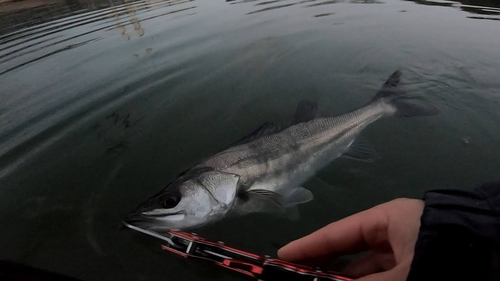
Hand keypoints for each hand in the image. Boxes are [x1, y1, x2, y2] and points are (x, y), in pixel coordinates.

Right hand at [278, 198, 423, 280]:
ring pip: (364, 265)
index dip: (308, 246)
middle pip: (348, 249)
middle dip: (323, 265)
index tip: (282, 256)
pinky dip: (361, 280)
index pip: (338, 232)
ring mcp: (405, 251)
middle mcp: (393, 232)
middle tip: (294, 275)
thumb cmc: (437, 257)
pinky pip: (381, 273)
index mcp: (388, 219)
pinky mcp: (414, 266)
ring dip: (341, 276)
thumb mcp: (398, 274)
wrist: (495, 270)